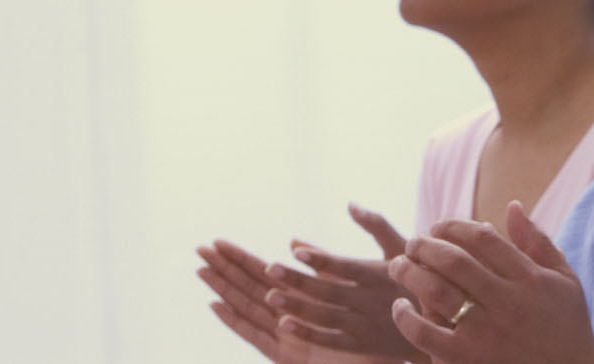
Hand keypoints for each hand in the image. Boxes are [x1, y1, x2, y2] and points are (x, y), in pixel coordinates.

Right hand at [197, 240, 395, 363]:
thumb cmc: (380, 323)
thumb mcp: (355, 282)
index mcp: (304, 298)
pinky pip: (256, 337)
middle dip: (224, 269)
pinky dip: (236, 322)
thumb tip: (294, 242)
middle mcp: (290, 317)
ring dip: (224, 289)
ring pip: (248, 307)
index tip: (219, 241)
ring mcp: (286, 336)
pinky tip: (216, 306)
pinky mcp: (288, 356)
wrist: (394, 351)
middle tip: (199, 248)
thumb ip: (324, 263)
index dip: (242, 258)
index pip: (265, 273)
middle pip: (250, 288)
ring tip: (201, 270)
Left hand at [264, 203, 424, 361]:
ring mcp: (367, 325)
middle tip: (271, 270)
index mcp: (381, 274)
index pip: (347, 266)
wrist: (444, 324)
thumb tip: (350, 204)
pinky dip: (308, 333)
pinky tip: (285, 324)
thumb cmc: (421, 277)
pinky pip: (331, 340)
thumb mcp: (404, 249)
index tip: (296, 250)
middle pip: (330, 291)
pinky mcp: (363, 345)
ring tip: (270, 296)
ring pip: (326, 316)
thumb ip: (377, 226)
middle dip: (299, 280)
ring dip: (297, 306)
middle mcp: (372, 300)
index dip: (322, 259)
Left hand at [387, 201, 593, 363]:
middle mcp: (508, 302)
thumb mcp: (564, 281)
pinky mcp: (467, 360)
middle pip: (454, 260)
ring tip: (399, 266)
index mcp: (531, 279)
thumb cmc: (566, 328)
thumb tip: (512, 205)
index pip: (483, 238)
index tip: (438, 227)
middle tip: (413, 243)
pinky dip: (406, 317)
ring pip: (435, 291)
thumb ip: (538, 242)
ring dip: (409, 273)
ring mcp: (486, 333)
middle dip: (424, 245)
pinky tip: (401, 306)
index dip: (454, 226)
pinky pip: (425, 333)